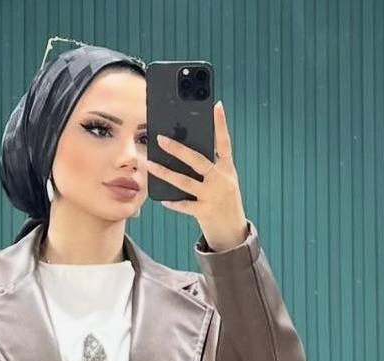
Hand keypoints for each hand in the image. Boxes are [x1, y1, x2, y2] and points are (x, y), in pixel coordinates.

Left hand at [145, 100, 248, 252]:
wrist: (233, 232)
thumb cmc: (224, 200)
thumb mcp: (223, 180)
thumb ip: (210, 166)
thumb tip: (184, 150)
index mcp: (227, 169)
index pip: (225, 142)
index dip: (221, 124)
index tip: (216, 105)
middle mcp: (221, 180)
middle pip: (198, 160)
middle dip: (178, 149)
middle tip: (160, 138)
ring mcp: (213, 196)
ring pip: (185, 182)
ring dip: (165, 173)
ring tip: (150, 164)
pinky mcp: (205, 212)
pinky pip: (185, 205)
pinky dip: (173, 202)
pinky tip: (162, 199)